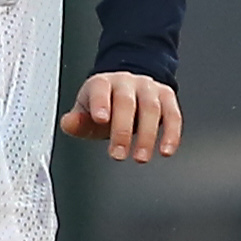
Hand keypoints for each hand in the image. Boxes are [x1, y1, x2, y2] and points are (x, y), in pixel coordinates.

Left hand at [59, 71, 181, 162]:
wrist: (127, 89)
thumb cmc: (104, 105)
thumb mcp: (86, 112)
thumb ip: (77, 121)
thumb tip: (68, 123)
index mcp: (103, 83)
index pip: (100, 89)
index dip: (100, 103)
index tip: (100, 119)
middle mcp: (126, 82)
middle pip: (126, 103)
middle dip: (122, 131)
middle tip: (118, 154)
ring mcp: (148, 88)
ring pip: (151, 109)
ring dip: (147, 136)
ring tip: (140, 157)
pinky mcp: (166, 97)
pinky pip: (173, 115)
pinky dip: (171, 134)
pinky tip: (166, 150)